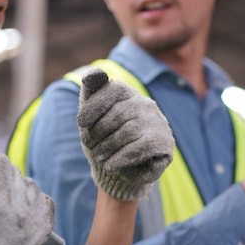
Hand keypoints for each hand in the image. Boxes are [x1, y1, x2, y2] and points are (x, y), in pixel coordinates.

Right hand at [0, 140, 54, 244]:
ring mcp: (29, 226)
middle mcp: (19, 211)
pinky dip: (38, 203)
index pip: (4, 163)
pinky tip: (25, 204)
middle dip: (3, 177)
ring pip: (33, 190)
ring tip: (2, 197)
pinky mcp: (34, 239)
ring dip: (19, 188)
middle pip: (18, 176)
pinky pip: (47, 210)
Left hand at [77, 68, 173, 200]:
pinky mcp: (164, 142)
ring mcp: (157, 122)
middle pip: (118, 114)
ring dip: (108, 147)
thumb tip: (92, 74)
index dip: (95, 105)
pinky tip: (110, 166)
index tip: (80, 123)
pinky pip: (140, 148)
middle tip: (89, 145)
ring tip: (98, 157)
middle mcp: (145, 104)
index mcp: (128, 94)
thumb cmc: (104, 138)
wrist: (122, 170)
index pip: (114, 89)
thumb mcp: (92, 116)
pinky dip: (121, 158)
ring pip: (128, 132)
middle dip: (98, 132)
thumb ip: (90, 93)